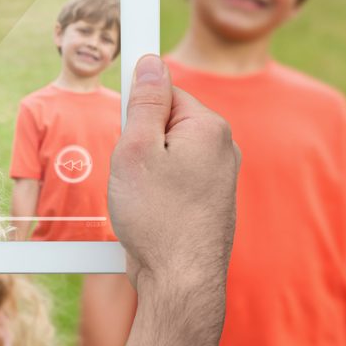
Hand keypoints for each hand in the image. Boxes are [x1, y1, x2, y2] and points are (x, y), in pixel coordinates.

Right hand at [109, 54, 238, 292]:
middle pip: (165, 124)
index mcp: (208, 127)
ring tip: (140, 198)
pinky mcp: (209, 202)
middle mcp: (222, 148)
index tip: (124, 135)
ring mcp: (218, 178)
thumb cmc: (157, 216)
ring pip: (167, 155)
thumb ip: (142, 102)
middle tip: (130, 172)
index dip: (135, 113)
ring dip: (145, 170)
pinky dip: (156, 191)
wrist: (181, 282)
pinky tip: (150, 214)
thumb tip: (150, 62)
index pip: (163, 92)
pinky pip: (174, 180)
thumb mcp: (135, 149)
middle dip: (138, 143)